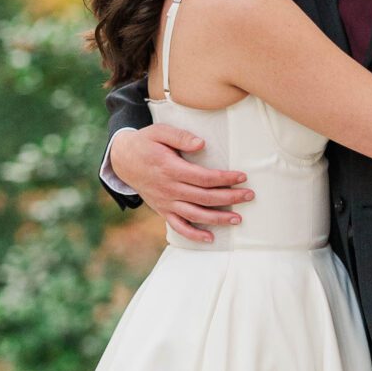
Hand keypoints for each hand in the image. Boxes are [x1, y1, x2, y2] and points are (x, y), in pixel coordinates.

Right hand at [109, 124, 254, 245]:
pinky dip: (193, 234)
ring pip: (195, 215)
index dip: (225, 178)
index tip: (242, 177)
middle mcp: (169, 189)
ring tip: (238, 219)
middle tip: (250, 196)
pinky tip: (210, 238)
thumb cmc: (145, 142)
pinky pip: (178, 226)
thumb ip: (180, 137)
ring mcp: (165, 202)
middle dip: (229, 198)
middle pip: (204, 197)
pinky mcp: (162, 210)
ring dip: (217, 218)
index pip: (204, 177)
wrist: (122, 159)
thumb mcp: (159, 132)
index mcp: (171, 169)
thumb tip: (202, 144)